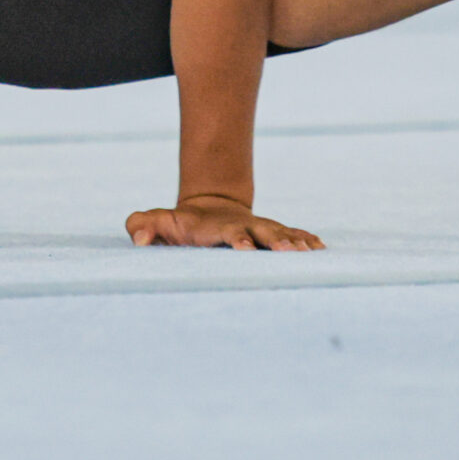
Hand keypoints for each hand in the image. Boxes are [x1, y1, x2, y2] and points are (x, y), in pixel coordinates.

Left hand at [126, 195, 323, 249]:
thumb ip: (143, 226)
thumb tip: (137, 239)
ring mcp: (259, 229)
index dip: (237, 240)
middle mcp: (243, 226)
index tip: (246, 249)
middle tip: (288, 252)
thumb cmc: (180, 224)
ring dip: (295, 242)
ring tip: (311, 252)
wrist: (208, 207)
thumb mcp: (159, 222)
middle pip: (262, 232)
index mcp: (217, 228)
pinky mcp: (271, 234)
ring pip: (281, 233)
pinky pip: (292, 234)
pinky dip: (306, 239)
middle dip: (275, 241)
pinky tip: (321, 248)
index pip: (229, 233)